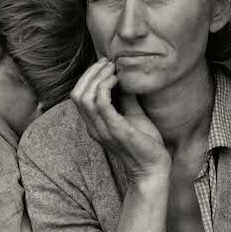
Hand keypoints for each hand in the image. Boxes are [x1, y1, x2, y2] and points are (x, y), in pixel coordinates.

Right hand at [71, 58, 170, 178]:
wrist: (153, 168)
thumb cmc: (144, 144)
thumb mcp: (132, 116)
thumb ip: (125, 99)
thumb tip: (125, 78)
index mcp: (95, 124)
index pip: (78, 96)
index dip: (88, 77)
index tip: (105, 65)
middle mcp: (94, 127)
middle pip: (77, 94)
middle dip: (90, 73)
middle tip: (108, 63)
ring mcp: (103, 130)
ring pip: (85, 97)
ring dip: (98, 77)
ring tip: (113, 69)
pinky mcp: (116, 130)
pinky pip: (101, 104)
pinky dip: (106, 87)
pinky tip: (117, 80)